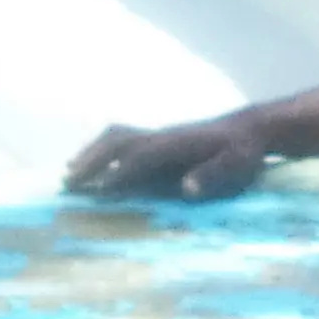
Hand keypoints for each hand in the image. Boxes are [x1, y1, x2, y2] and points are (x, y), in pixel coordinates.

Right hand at [64, 114, 270, 200]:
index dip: (122, 173)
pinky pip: (121, 140)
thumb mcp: (238, 163)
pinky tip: (89, 167)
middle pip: (118, 142)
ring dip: (90, 154)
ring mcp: (157, 136)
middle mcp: (162, 136)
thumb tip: (187, 188)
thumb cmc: (244, 151)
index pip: (143, 157)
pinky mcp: (157, 140)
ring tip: (69, 174)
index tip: (100, 191)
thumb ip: (215, 174)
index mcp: (179, 143)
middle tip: (69, 183)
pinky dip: (100, 150)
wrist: (250, 128)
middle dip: (92, 161)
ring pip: (115, 137)